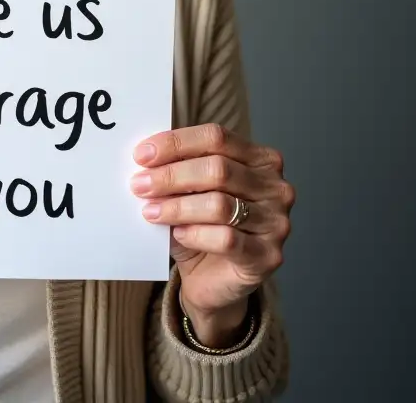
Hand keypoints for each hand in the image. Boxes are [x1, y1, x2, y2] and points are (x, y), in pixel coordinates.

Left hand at [131, 123, 294, 346]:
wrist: (213, 279)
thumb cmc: (201, 224)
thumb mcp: (189, 189)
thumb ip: (177, 168)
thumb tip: (144, 157)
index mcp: (259, 158)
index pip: (216, 137)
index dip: (176, 143)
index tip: (141, 154)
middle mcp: (275, 187)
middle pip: (217, 169)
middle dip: (171, 176)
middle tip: (139, 185)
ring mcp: (276, 222)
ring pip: (220, 204)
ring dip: (177, 206)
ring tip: (150, 211)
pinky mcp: (268, 256)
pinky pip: (226, 239)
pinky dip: (195, 234)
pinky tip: (178, 234)